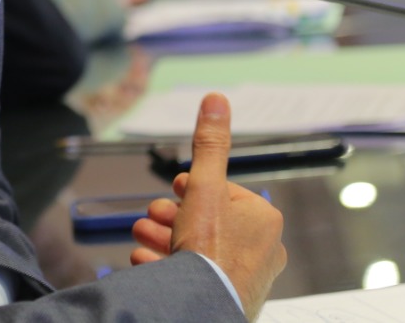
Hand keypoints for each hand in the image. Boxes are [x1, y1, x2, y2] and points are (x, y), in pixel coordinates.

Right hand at [131, 93, 285, 320]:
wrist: (203, 306)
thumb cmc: (211, 251)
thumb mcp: (203, 188)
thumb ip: (209, 146)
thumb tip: (216, 101)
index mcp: (262, 222)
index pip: (224, 195)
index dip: (193, 189)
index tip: (176, 188)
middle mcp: (262, 252)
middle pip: (208, 223)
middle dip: (171, 216)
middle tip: (150, 215)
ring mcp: (245, 280)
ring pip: (199, 252)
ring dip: (164, 240)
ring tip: (141, 237)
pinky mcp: (226, 301)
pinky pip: (196, 279)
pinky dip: (168, 267)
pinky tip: (148, 262)